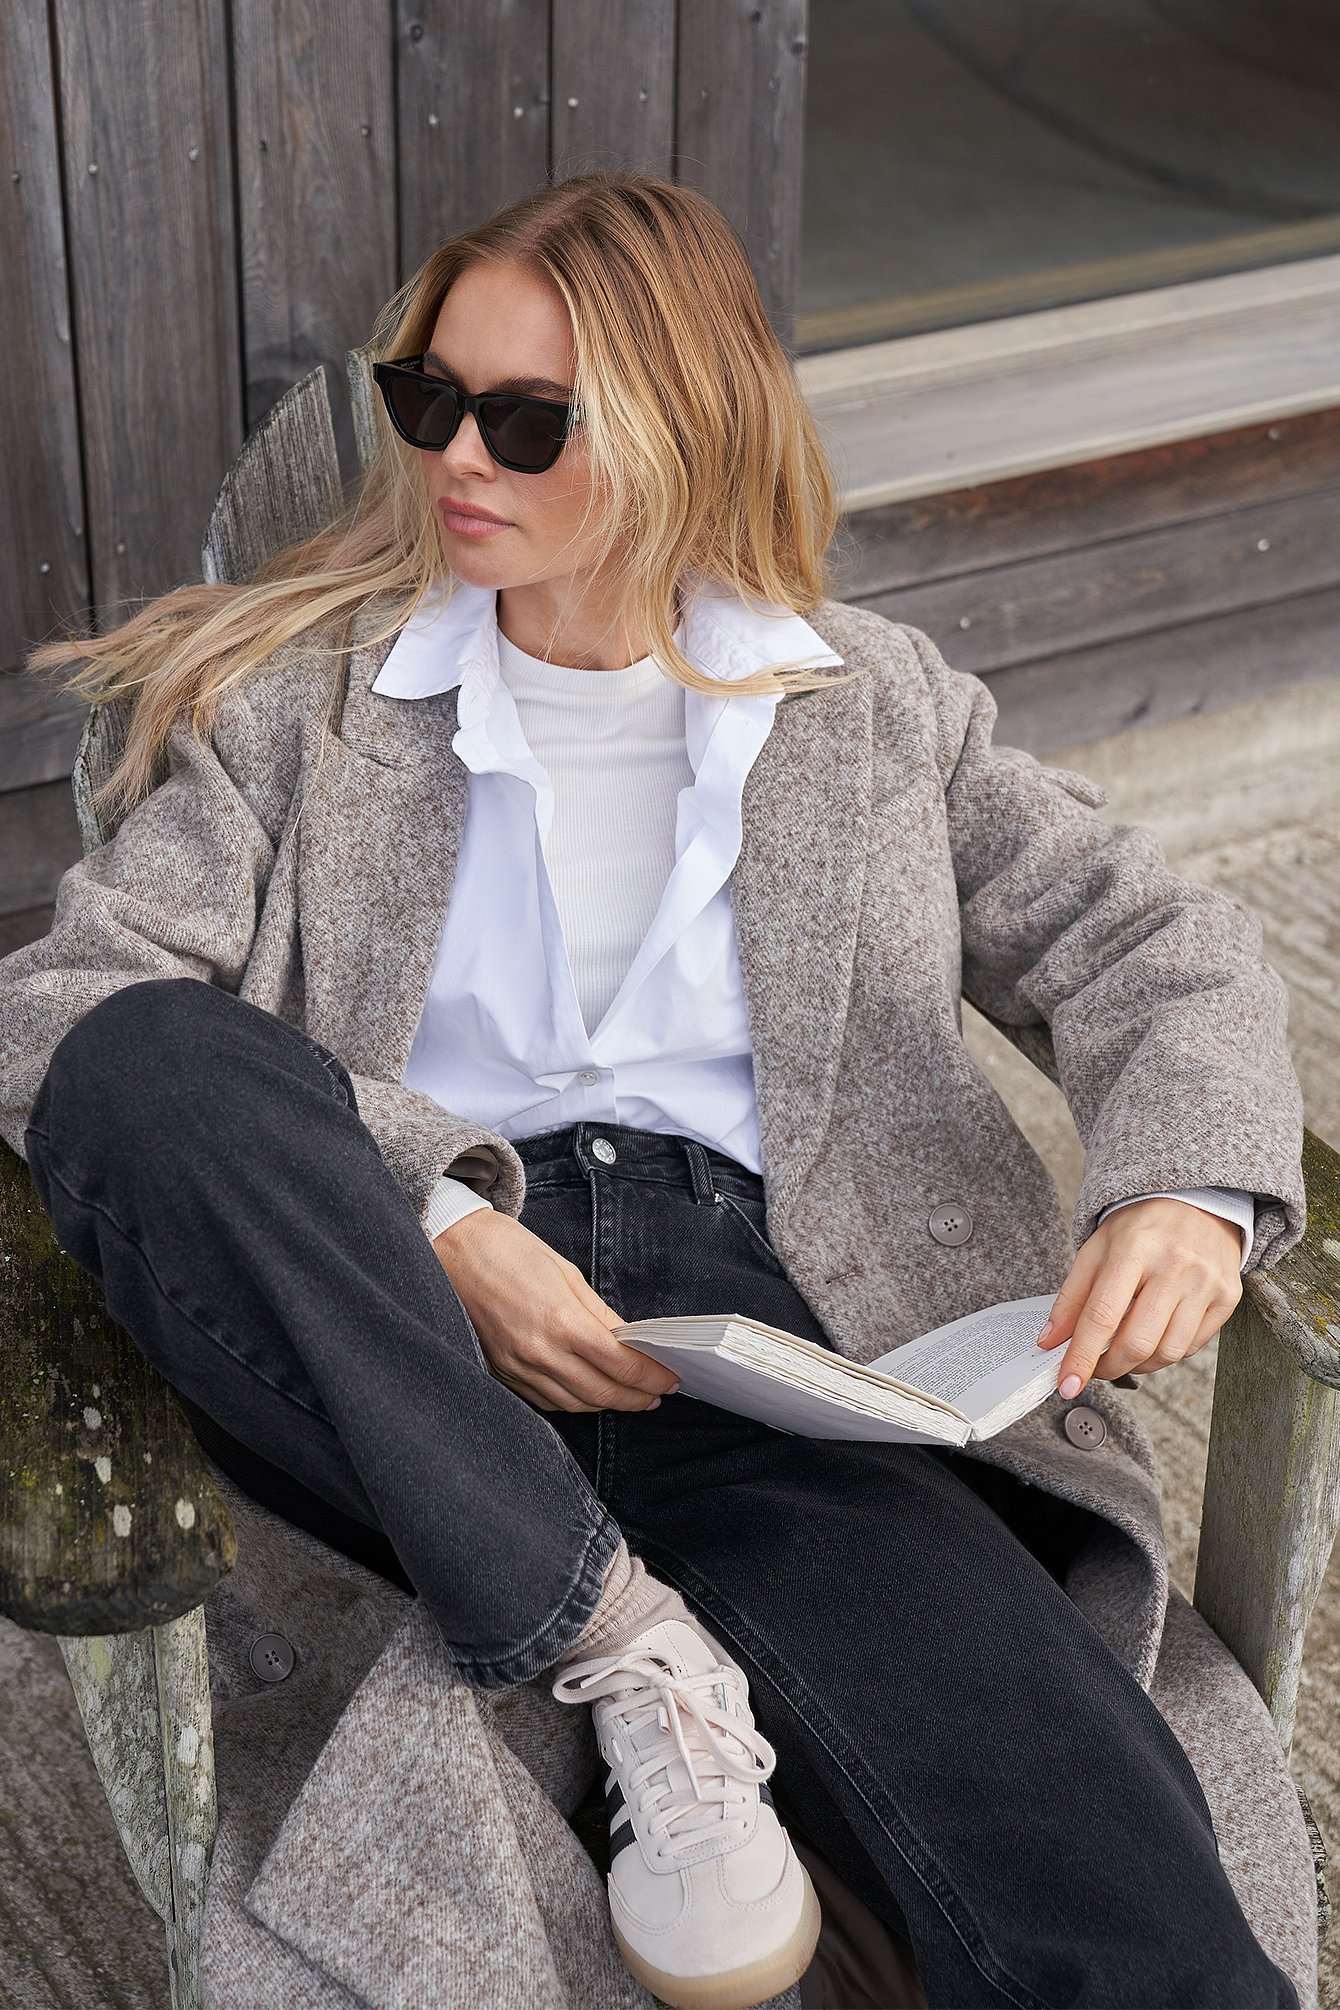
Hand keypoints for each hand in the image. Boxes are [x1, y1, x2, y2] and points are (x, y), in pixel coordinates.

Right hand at [431, 1208, 679, 1413]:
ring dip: (606, 1404)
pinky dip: (573, 1402)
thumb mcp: (566, 1272)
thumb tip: (628, 1340)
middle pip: (601, 1393)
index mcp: (561, 1322)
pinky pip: (545, 1401)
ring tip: (629, 1396)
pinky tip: (588, 1392)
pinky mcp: (501, 1373)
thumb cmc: (507, 1250)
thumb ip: (600, 1314)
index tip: (668, 1378)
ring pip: (574, 1404)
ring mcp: (517, 1368)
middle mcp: (539, 1353)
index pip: (620, 1364)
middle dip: (636, 1398)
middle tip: (656, 1394)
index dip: (651, 1376)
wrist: (451, 1250)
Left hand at [1036, 1198, 1242, 1397]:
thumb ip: (1071, 1298)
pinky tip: (1153, 1336)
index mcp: (1134, 1248)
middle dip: (1109, 1367)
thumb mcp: (1096, 1250)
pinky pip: (1192, 1347)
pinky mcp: (1227, 1297)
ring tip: (1123, 1352)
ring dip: (1137, 1366)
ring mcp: (1206, 1283)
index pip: (1103, 1315)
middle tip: (1094, 1367)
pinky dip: (1165, 1353)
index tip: (1067, 1383)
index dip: (1082, 1356)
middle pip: (1138, 1341)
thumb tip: (1050, 1343)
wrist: (1197, 1201)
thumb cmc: (1141, 1227)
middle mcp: (1175, 1265)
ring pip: (1167, 1352)